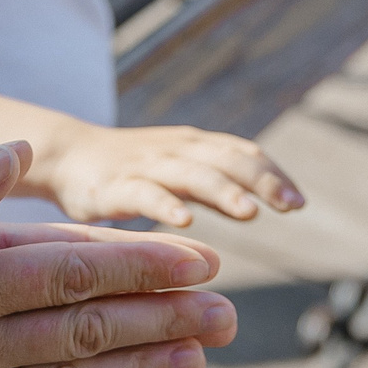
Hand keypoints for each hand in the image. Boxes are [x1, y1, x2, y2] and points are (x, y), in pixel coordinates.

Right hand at [42, 122, 301, 226]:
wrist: (68, 156)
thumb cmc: (131, 170)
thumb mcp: (178, 173)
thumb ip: (215, 186)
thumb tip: (258, 205)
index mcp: (195, 146)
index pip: (244, 153)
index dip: (273, 174)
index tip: (299, 203)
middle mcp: (176, 150)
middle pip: (226, 160)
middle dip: (261, 180)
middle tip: (292, 204)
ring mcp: (146, 166)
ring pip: (191, 174)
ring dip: (222, 190)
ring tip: (250, 212)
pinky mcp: (115, 185)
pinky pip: (144, 194)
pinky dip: (165, 205)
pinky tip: (185, 221)